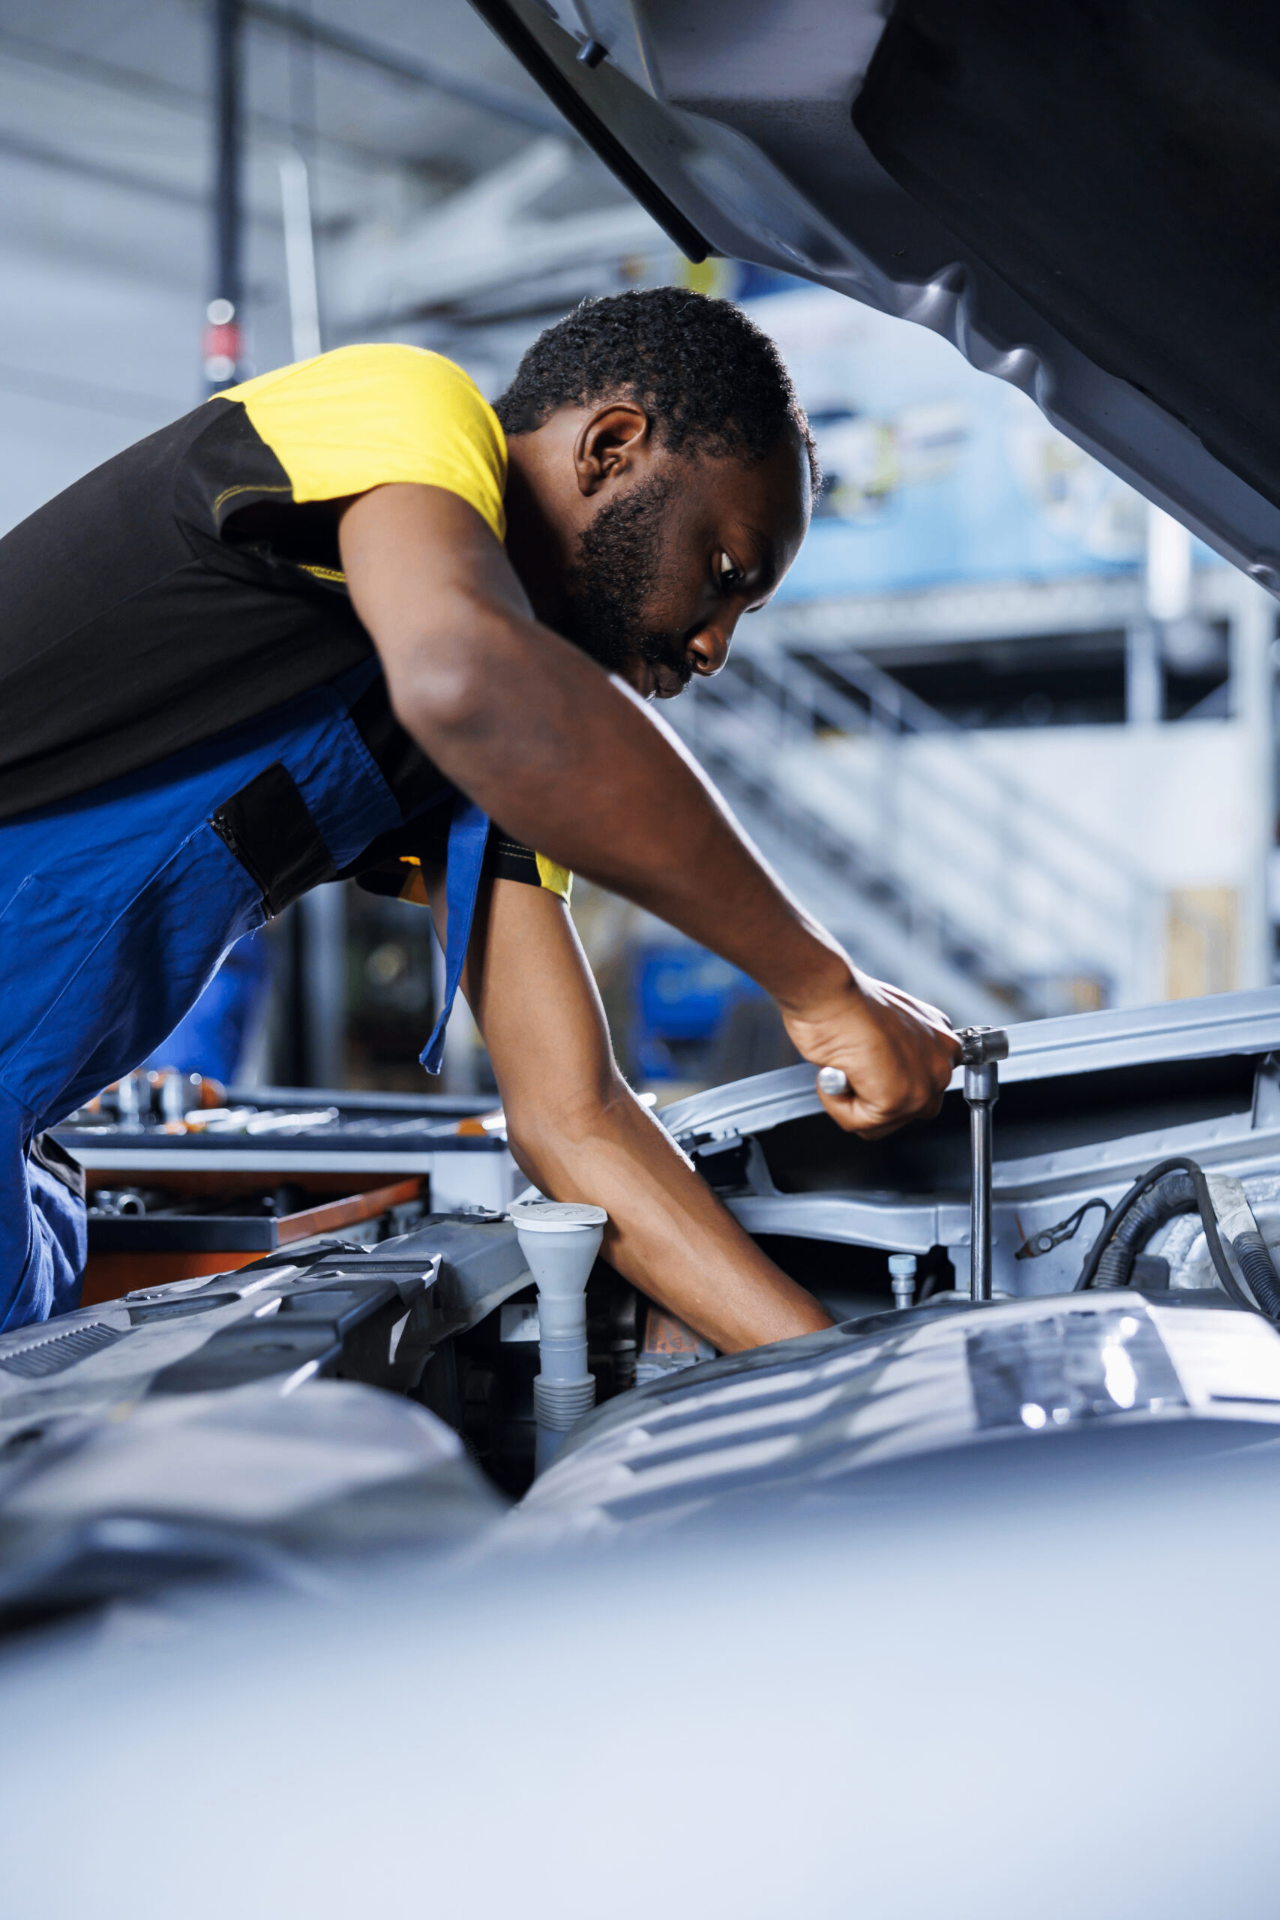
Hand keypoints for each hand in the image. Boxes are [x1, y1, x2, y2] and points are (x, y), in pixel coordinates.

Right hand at [781, 969, 960, 1137]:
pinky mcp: (898, 1101)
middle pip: (909, 1110)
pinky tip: (837, 1073)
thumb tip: (883, 1072)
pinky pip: (861, 1124)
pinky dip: (838, 1105)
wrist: (831, 992)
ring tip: (845, 1068)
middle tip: (853, 1071)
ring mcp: (923, 1084)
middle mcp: (942, 1062)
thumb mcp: (888, 1024)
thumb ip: (899, 1051)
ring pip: (884, 1123)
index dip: (886, 1083)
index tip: (869, 1071)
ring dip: (854, 1105)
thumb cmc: (848, 1000)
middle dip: (875, 1099)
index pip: (922, 1084)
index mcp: (942, 1041)